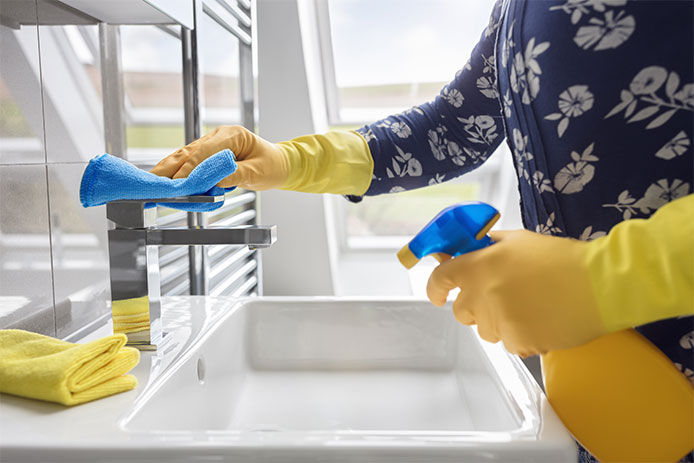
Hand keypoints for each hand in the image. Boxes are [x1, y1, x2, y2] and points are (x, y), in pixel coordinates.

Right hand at [150, 125, 289, 189]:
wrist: (280, 164)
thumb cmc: (272, 166)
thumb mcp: (257, 173)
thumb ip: (234, 176)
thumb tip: (211, 183)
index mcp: (232, 135)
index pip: (204, 152)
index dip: (189, 169)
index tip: (178, 183)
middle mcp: (218, 136)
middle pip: (188, 152)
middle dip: (169, 167)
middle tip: (154, 182)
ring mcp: (212, 144)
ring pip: (185, 156)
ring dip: (169, 170)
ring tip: (154, 182)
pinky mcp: (209, 154)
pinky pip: (190, 162)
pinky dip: (178, 172)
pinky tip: (166, 180)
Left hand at [426, 229, 604, 356]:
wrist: (600, 283)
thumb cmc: (563, 260)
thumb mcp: (517, 241)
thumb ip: (486, 248)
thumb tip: (464, 251)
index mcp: (478, 265)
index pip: (439, 279)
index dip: (435, 288)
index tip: (437, 294)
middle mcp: (482, 294)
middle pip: (460, 311)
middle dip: (475, 306)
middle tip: (501, 298)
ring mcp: (499, 320)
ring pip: (485, 330)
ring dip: (500, 323)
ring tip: (530, 307)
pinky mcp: (518, 341)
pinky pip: (509, 344)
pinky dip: (522, 337)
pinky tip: (543, 320)